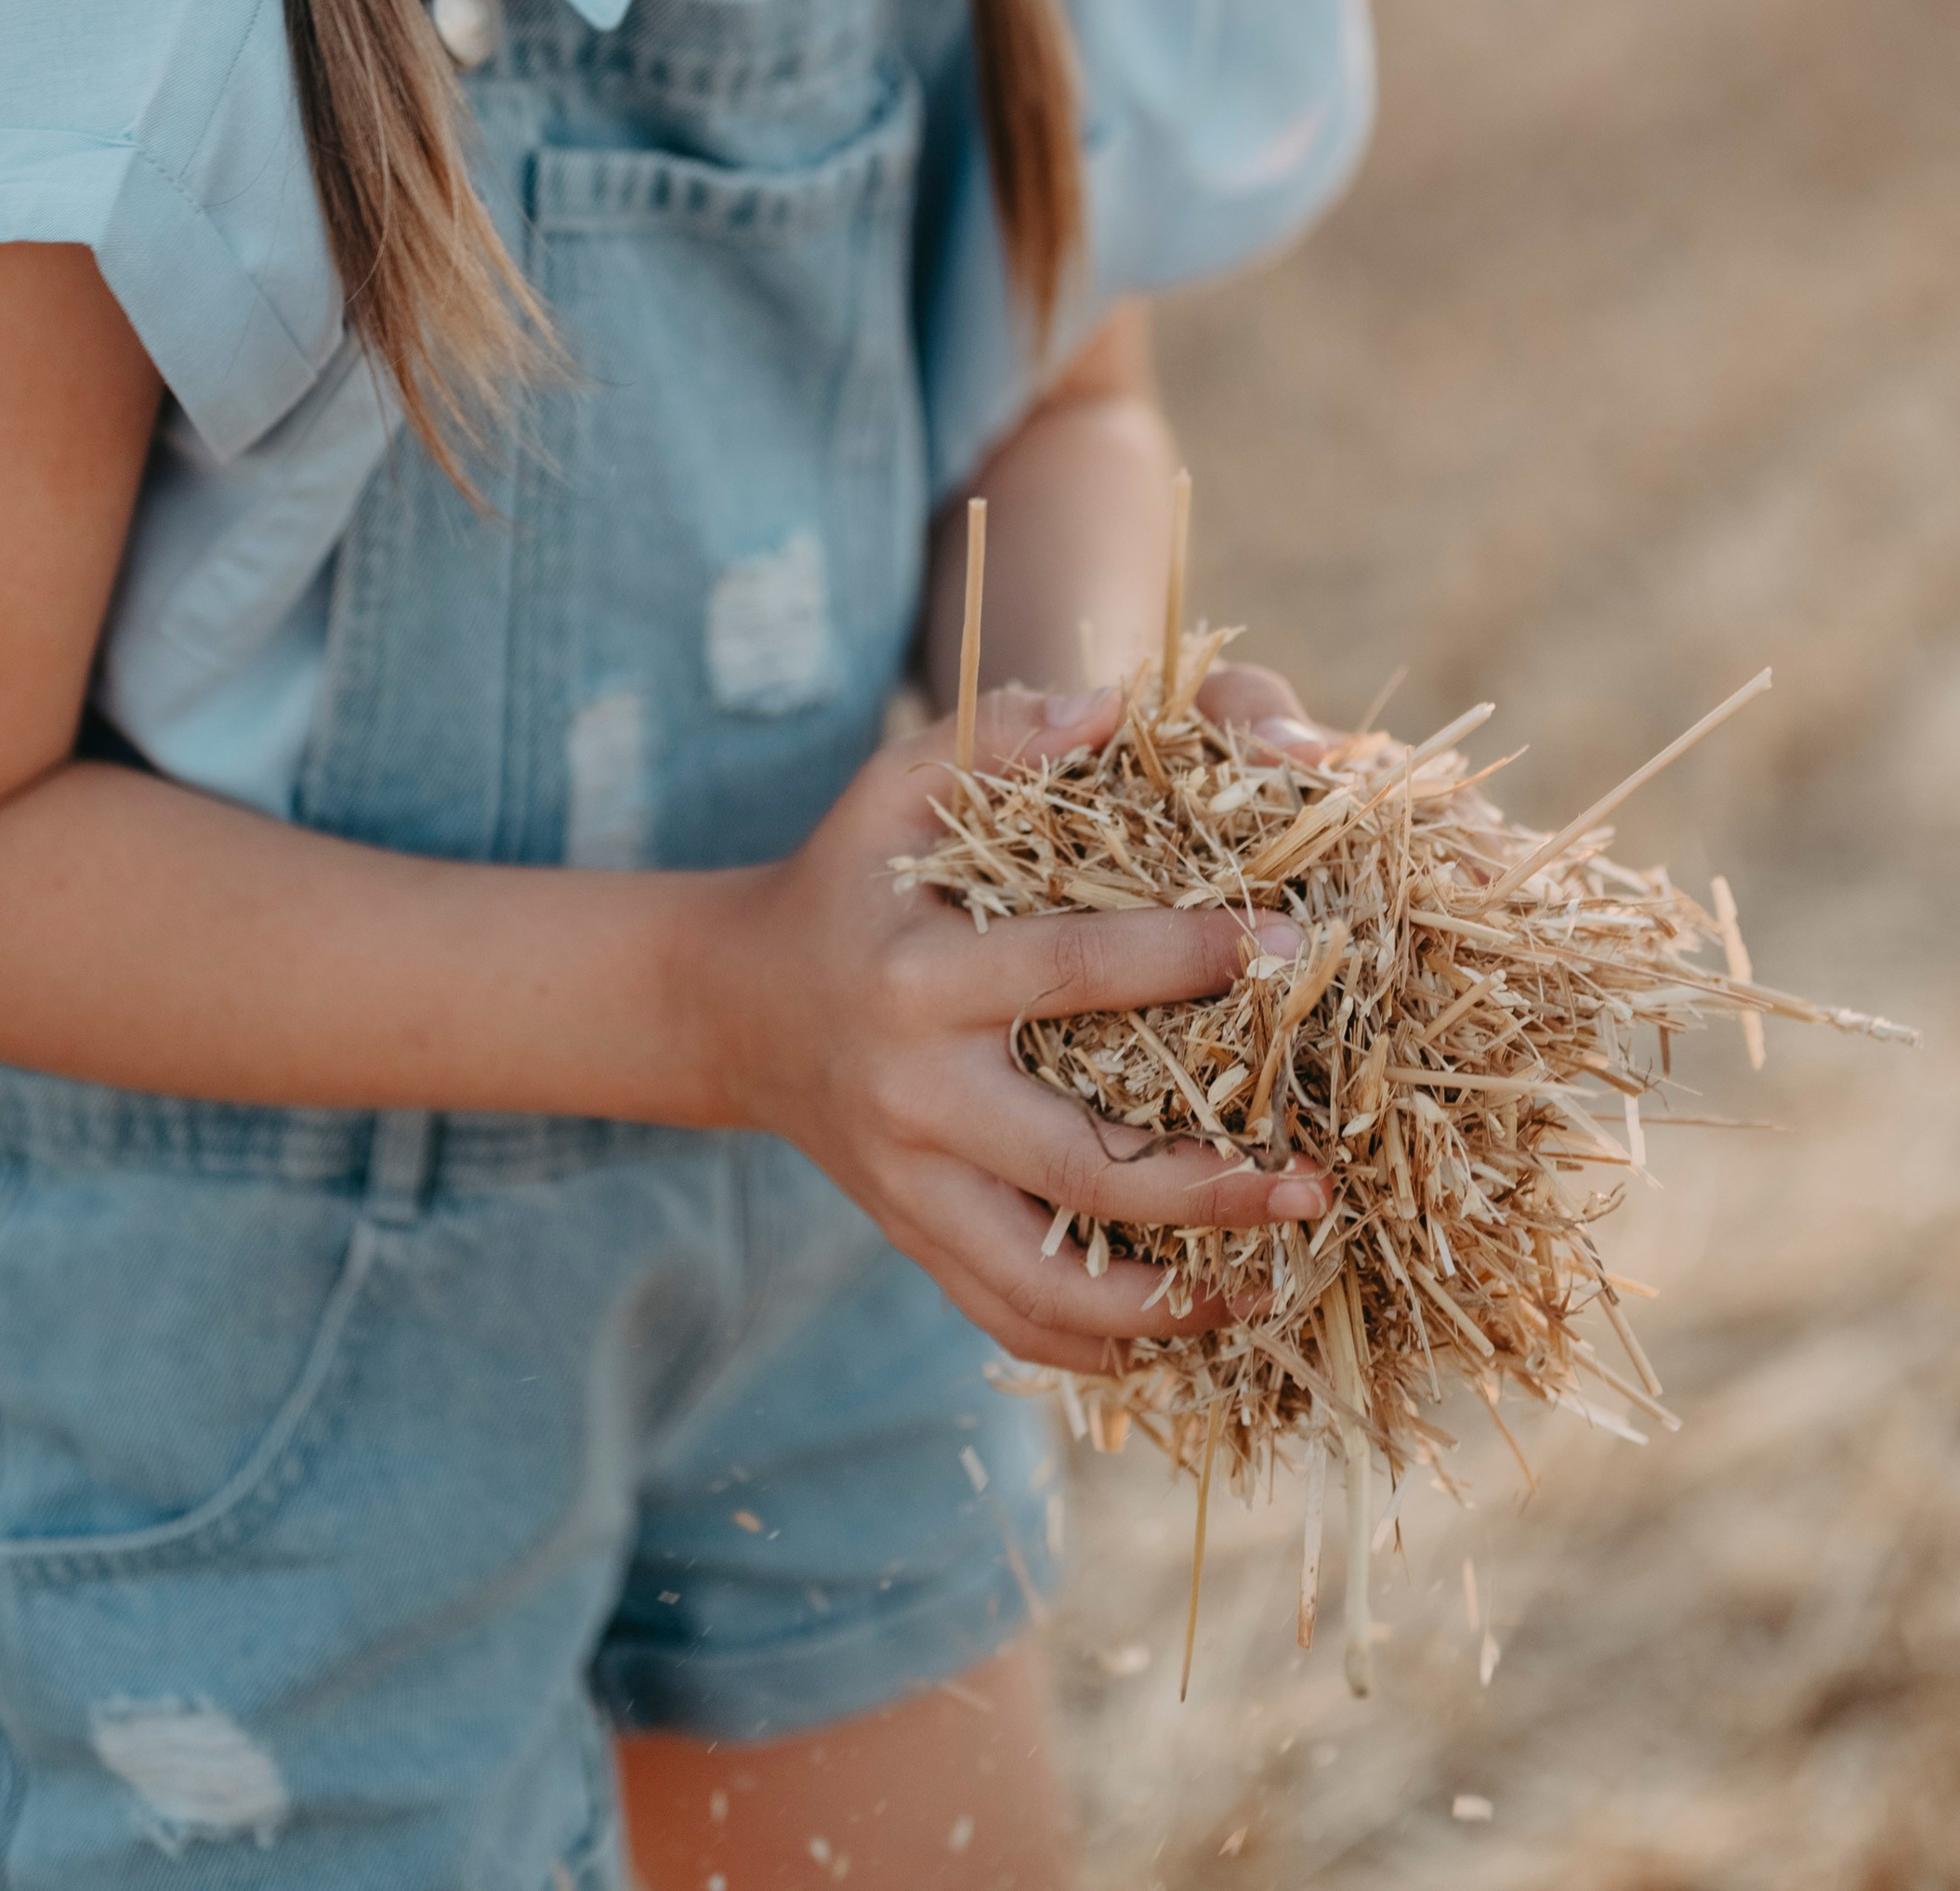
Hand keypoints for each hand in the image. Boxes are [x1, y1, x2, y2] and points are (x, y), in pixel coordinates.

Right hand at [702, 672, 1331, 1368]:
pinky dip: (1103, 1345)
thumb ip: (1001, 736)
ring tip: (1276, 1282)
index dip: (1194, 957)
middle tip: (1316, 1177)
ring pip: (1048, 1282)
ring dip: (1170, 1302)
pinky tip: (1195, 1330)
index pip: (1078, 973)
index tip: (1297, 948)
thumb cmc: (843, 878)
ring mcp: (911, 1189)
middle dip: (1210, 1182)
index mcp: (921, 981)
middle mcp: (916, 1098)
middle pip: (1081, 1164)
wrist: (734, 1007)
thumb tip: (1119, 705)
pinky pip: (1012, 1320)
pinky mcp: (914, 1241)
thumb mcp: (895, 784)